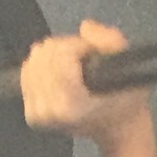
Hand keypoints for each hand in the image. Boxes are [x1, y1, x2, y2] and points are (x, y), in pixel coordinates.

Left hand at [20, 19, 153, 153]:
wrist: (117, 129)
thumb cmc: (125, 99)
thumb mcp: (129, 63)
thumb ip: (110, 40)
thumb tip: (84, 28)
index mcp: (72, 105)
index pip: (63, 53)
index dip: (79, 44)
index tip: (92, 53)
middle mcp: (50, 112)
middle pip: (46, 53)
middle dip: (65, 49)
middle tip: (82, 62)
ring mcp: (38, 114)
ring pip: (35, 59)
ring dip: (54, 56)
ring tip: (72, 68)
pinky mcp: (31, 115)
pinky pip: (27, 72)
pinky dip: (42, 65)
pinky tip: (57, 73)